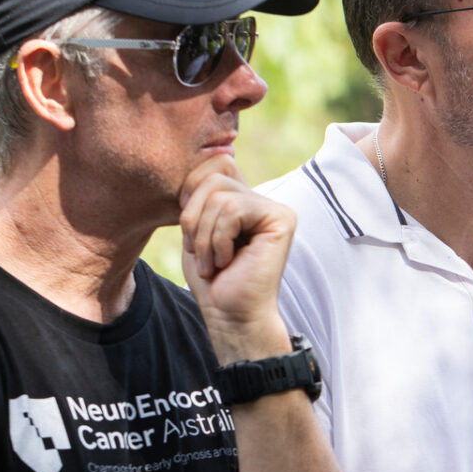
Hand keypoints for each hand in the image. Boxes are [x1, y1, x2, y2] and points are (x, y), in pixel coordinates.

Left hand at [177, 156, 296, 361]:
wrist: (230, 316)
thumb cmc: (212, 280)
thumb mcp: (195, 230)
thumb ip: (199, 194)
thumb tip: (201, 155)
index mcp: (241, 198)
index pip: (211, 164)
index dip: (190, 194)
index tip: (193, 234)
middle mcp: (260, 198)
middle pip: (211, 176)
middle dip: (193, 217)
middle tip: (201, 252)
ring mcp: (274, 207)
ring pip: (219, 195)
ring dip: (205, 236)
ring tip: (214, 262)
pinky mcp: (281, 218)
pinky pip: (233, 209)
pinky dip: (219, 239)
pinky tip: (228, 262)